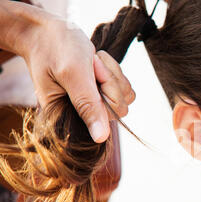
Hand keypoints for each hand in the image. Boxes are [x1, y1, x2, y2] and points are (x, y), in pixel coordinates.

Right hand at [22, 18, 134, 142]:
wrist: (44, 31)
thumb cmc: (54, 48)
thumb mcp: (72, 74)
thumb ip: (87, 105)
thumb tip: (100, 138)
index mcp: (69, 116)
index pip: (109, 115)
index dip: (107, 90)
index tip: (90, 71)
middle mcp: (84, 114)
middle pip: (121, 106)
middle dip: (110, 80)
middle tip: (90, 64)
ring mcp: (94, 103)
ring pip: (125, 95)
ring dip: (112, 73)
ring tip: (90, 62)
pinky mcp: (101, 92)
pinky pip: (123, 86)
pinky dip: (113, 69)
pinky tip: (95, 62)